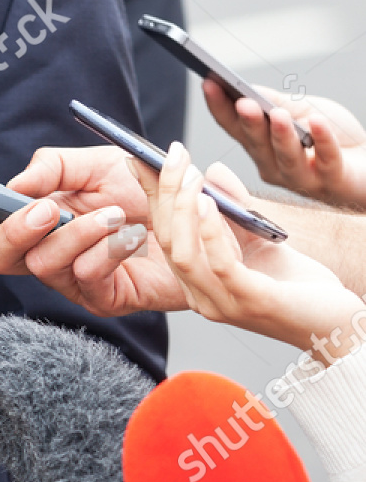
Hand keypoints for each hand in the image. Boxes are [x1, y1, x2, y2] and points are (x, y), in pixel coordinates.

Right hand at [0, 145, 186, 316]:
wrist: (206, 220)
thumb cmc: (155, 193)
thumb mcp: (102, 163)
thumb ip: (54, 167)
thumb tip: (16, 185)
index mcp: (41, 219)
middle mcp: (49, 252)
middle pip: (0, 257)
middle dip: (16, 231)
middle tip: (44, 211)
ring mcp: (73, 280)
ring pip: (42, 266)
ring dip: (75, 235)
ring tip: (114, 215)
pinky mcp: (104, 299)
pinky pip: (85, 279)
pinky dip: (106, 252)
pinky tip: (131, 236)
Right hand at [139, 142, 364, 356]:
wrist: (336, 326)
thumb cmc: (302, 288)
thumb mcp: (262, 240)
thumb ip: (236, 210)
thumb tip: (211, 170)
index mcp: (198, 282)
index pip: (163, 235)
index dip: (153, 197)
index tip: (145, 159)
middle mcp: (201, 296)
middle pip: (166, 241)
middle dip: (165, 194)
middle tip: (172, 156)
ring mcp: (222, 303)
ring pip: (184, 254)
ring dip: (182, 210)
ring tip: (189, 176)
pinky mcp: (250, 302)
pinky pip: (220, 265)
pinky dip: (211, 231)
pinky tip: (209, 202)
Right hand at [204, 79, 365, 208]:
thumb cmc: (334, 141)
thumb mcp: (303, 114)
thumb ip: (276, 104)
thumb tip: (247, 89)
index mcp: (262, 149)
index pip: (234, 128)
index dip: (220, 107)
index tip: (209, 83)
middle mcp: (274, 167)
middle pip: (257, 144)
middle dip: (248, 122)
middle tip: (242, 102)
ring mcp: (302, 178)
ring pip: (286, 157)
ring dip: (281, 135)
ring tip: (278, 114)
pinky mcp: (332, 180)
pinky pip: (326, 159)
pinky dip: (322, 140)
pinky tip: (316, 122)